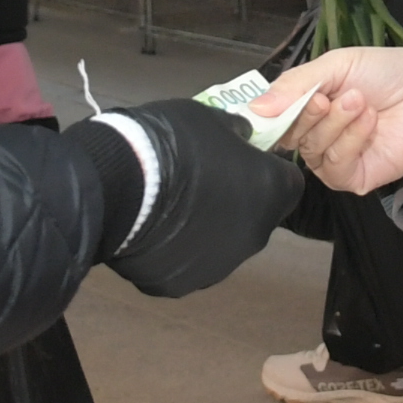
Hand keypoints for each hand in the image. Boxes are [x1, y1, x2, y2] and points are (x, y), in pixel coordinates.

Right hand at [101, 99, 304, 295]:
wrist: (117, 184)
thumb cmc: (172, 142)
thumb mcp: (212, 118)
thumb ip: (235, 134)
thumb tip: (240, 140)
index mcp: (272, 191)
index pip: (286, 182)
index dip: (263, 168)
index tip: (239, 159)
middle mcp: (255, 236)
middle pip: (256, 218)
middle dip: (236, 202)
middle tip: (201, 182)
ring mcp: (219, 265)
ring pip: (221, 245)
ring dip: (206, 228)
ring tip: (170, 207)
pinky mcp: (183, 284)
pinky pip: (186, 264)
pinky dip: (176, 249)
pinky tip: (152, 229)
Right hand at [259, 47, 402, 194]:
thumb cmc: (389, 74)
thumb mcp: (337, 65)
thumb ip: (295, 85)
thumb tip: (254, 110)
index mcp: (305, 106)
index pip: (270, 117)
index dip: (269, 112)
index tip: (276, 102)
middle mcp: (314, 134)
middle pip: (287, 135)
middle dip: (307, 113)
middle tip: (328, 95)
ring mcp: (332, 159)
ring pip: (310, 151)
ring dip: (335, 123)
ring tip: (361, 101)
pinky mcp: (353, 178)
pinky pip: (334, 167)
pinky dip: (349, 141)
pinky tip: (369, 122)